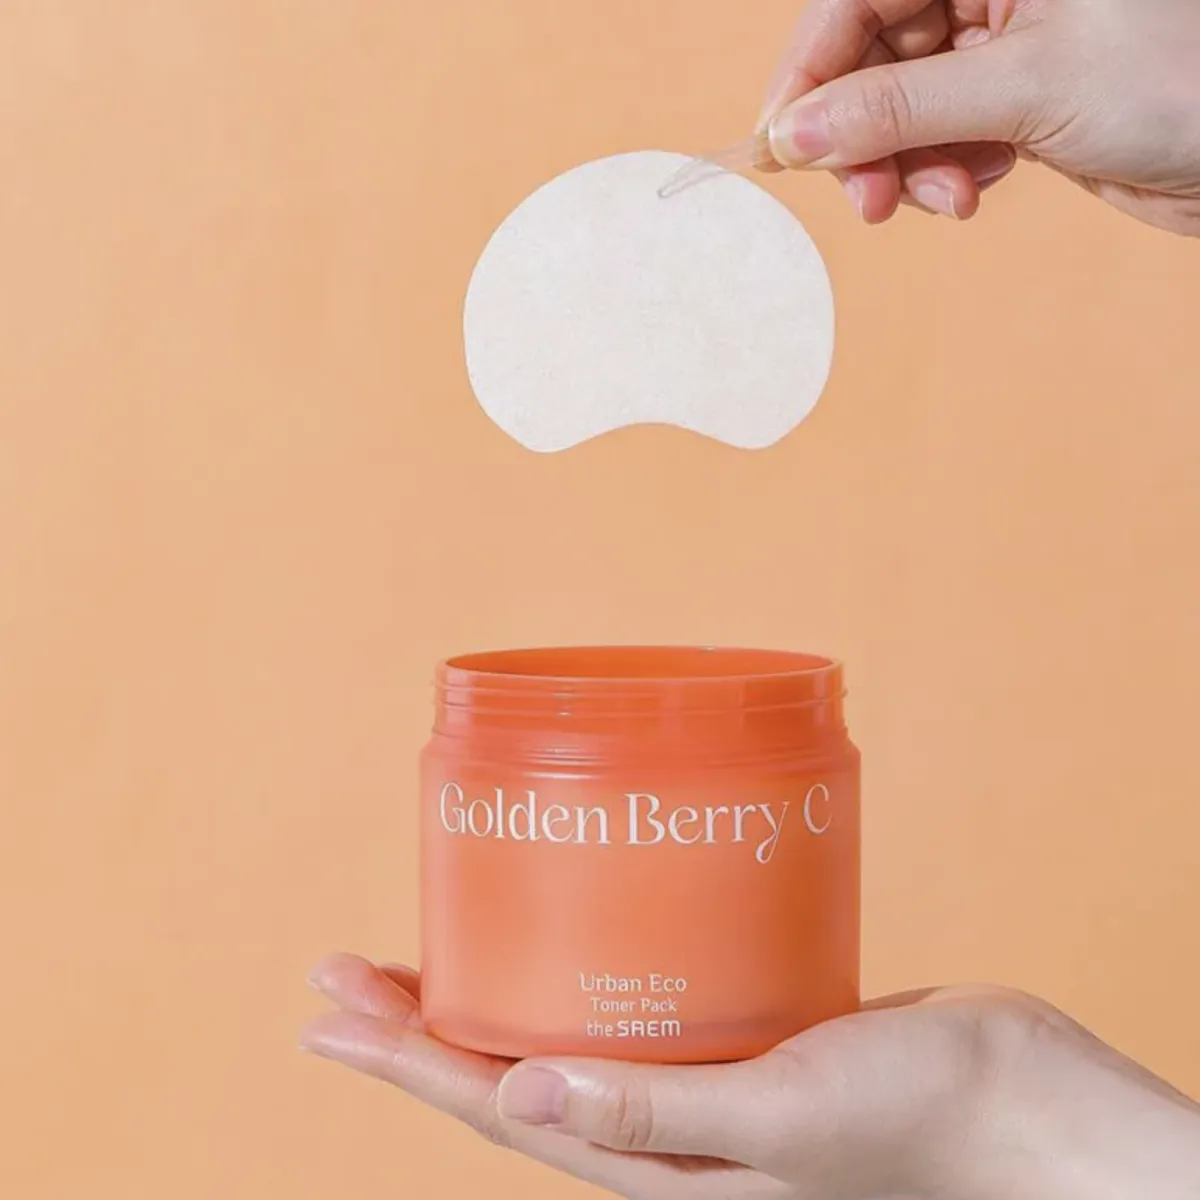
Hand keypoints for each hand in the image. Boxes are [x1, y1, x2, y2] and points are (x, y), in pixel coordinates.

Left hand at [300, 954, 1199, 1199]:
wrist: (1017, 1102)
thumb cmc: (912, 1126)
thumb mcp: (779, 1121)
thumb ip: (655, 1115)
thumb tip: (515, 1098)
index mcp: (653, 1165)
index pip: (494, 1106)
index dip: (402, 1062)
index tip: (328, 1015)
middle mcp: (659, 1125)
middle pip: (508, 1067)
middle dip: (419, 1023)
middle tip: (343, 970)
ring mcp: (698, 1076)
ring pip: (565, 1030)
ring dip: (492, 992)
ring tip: (432, 951)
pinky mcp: (740, 1027)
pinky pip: (636, 1001)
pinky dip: (584, 970)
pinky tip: (572, 932)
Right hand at [757, 0, 1199, 234]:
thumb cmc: (1179, 80)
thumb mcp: (1026, 88)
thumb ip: (899, 109)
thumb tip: (795, 132)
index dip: (811, 68)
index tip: (784, 140)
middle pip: (873, 58)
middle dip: (862, 135)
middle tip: (868, 200)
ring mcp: (1004, 46)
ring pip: (902, 108)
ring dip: (904, 166)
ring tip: (945, 200)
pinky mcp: (1018, 103)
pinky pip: (942, 138)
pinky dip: (942, 172)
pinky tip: (975, 188)